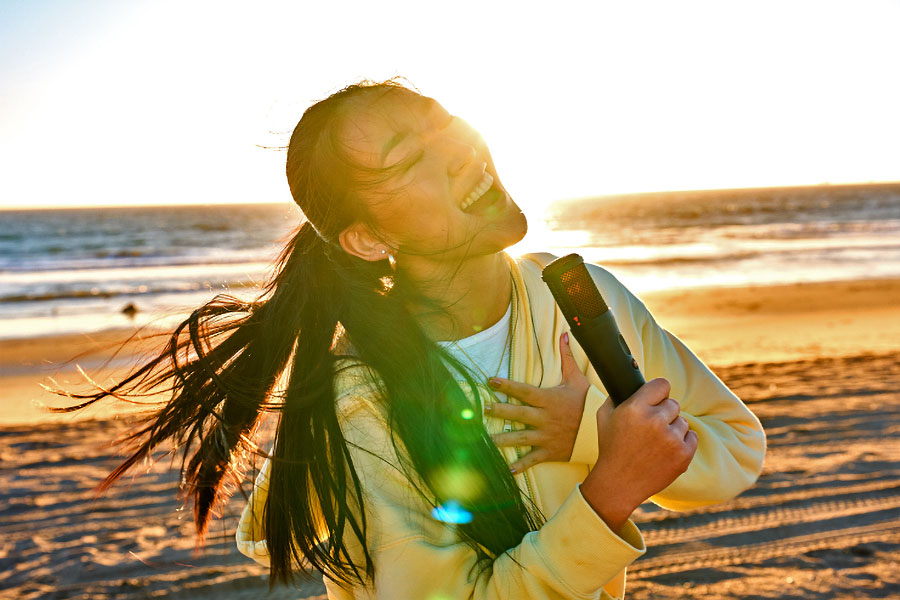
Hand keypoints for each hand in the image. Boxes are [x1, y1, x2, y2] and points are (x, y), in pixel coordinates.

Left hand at [486, 332, 588, 472]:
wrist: (604, 429)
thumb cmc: (588, 402)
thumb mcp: (577, 379)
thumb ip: (567, 357)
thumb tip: (564, 334)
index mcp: (549, 399)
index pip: (524, 391)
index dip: (508, 385)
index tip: (490, 380)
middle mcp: (545, 418)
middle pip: (518, 413)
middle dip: (499, 410)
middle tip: (481, 408)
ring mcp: (547, 436)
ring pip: (521, 438)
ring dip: (502, 439)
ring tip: (485, 439)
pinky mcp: (551, 451)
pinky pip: (533, 459)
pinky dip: (521, 465)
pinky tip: (507, 469)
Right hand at [581, 377, 698, 532]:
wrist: (618, 483)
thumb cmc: (611, 448)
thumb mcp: (604, 416)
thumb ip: (618, 395)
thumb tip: (632, 381)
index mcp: (635, 408)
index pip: (662, 384)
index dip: (659, 391)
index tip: (657, 397)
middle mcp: (654, 421)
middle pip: (673, 403)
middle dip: (664, 413)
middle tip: (651, 427)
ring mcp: (671, 439)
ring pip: (683, 421)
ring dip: (673, 429)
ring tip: (656, 442)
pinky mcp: (683, 455)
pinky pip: (692, 437)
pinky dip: (682, 442)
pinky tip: (666, 450)